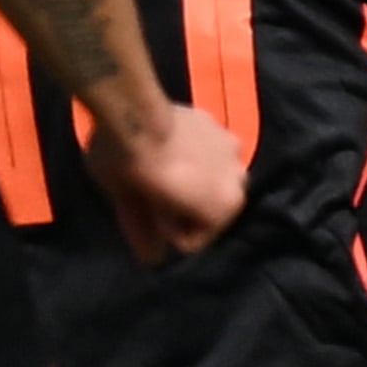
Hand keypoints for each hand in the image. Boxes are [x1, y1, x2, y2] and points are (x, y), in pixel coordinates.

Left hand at [85, 102, 248, 261]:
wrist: (131, 107)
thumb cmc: (131, 165)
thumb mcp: (128, 204)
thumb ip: (144, 232)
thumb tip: (152, 259)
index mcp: (224, 205)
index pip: (195, 240)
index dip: (169, 230)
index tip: (150, 212)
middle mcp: (238, 177)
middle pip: (212, 208)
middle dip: (188, 207)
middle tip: (155, 195)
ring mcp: (230, 144)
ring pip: (214, 178)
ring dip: (197, 180)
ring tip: (166, 170)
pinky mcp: (216, 121)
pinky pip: (209, 151)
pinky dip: (196, 155)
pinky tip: (170, 147)